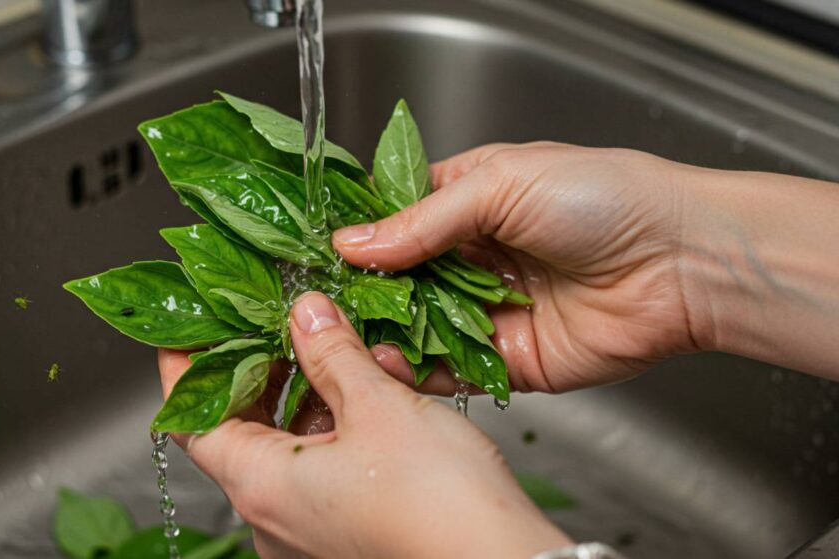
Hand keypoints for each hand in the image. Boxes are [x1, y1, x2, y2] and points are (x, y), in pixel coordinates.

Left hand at [158, 292, 570, 558]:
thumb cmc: (440, 504)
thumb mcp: (380, 407)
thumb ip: (333, 353)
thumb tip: (304, 313)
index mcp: (263, 486)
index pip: (192, 418)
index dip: (187, 367)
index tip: (192, 325)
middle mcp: (274, 518)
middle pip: (242, 428)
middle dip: (263, 368)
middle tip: (276, 319)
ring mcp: (308, 531)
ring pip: (290, 445)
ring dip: (313, 391)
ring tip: (346, 346)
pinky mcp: (345, 534)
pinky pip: (322, 468)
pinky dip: (338, 425)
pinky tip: (375, 388)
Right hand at [335, 142, 700, 392]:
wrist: (681, 261)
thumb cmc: (603, 198)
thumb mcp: (500, 184)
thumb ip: (422, 220)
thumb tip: (352, 243)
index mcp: (471, 201)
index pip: (397, 217)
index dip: (359, 234)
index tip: (315, 249)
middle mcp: (475, 257)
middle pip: (400, 278)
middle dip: (363, 290)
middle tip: (319, 301)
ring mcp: (489, 310)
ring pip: (418, 326)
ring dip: (382, 332)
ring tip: (341, 335)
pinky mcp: (508, 360)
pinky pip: (451, 369)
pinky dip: (416, 370)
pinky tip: (386, 363)